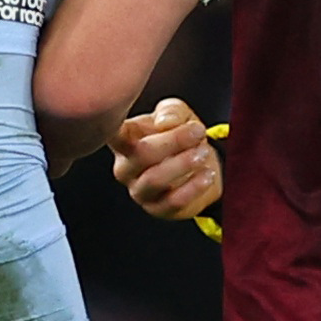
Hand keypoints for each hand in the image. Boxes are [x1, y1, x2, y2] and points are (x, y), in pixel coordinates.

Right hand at [111, 97, 221, 221]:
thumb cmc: (180, 135)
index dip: (124, 127)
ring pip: (155, 179)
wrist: (201, 165)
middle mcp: (125, 167)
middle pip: (142, 154)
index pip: (113, 133)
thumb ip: (171, 111)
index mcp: (122, 140)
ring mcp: (139, 190)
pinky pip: (173, 201)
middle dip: (174, 141)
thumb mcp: (178, 114)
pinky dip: (194, 186)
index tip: (153, 120)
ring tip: (204, 153)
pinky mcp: (157, 208)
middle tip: (198, 132)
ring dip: (184, 164)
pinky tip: (207, 174)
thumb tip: (165, 123)